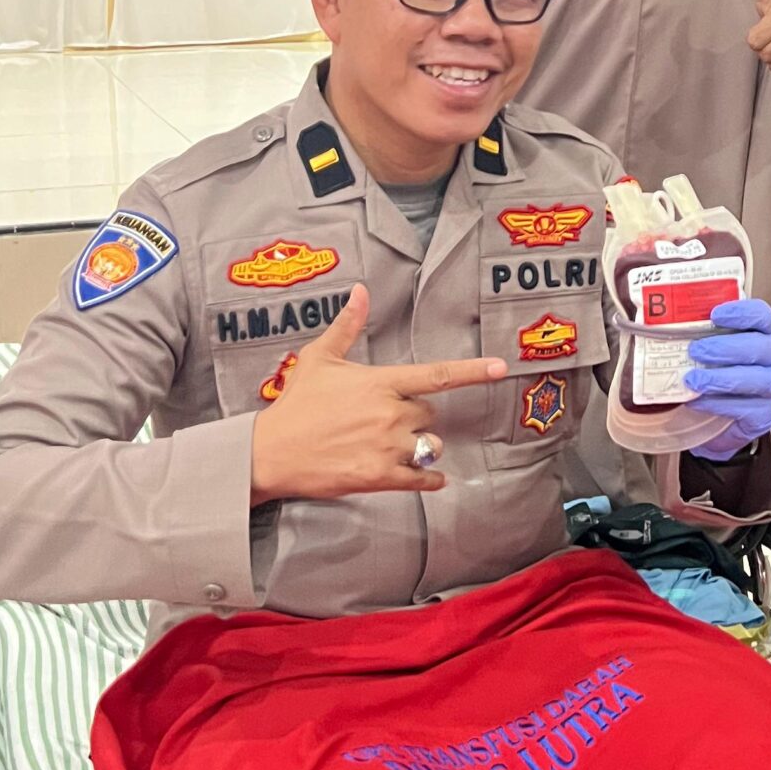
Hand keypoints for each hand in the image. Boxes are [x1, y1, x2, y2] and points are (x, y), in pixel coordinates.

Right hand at [247, 286, 504, 503]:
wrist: (269, 452)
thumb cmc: (295, 403)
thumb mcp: (320, 358)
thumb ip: (347, 325)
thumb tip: (360, 289)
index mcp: (381, 382)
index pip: (437, 375)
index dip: (474, 371)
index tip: (501, 368)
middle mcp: (390, 413)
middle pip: (431, 414)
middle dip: (418, 417)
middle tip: (387, 419)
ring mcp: (387, 447)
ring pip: (431, 446)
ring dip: (423, 447)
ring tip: (396, 446)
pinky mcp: (379, 477)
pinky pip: (422, 479)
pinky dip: (430, 480)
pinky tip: (430, 479)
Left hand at [683, 296, 770, 460]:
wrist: (731, 419)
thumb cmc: (725, 375)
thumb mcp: (719, 351)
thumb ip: (704, 337)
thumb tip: (664, 324)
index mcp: (767, 333)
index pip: (761, 315)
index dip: (741, 312)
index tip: (714, 315)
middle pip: (758, 347)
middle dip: (725, 348)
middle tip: (695, 350)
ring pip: (756, 379)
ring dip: (721, 378)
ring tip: (694, 380)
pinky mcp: (768, 413)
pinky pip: (746, 408)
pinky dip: (718, 404)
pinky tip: (697, 401)